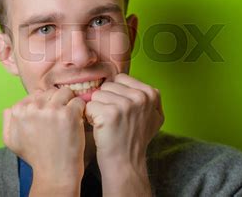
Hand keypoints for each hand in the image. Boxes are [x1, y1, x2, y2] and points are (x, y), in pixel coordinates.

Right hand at [2, 87, 85, 195]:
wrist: (54, 173)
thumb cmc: (35, 157)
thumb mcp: (11, 141)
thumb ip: (8, 121)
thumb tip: (10, 108)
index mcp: (18, 111)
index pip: (35, 94)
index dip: (45, 104)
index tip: (49, 117)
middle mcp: (33, 107)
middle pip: (50, 92)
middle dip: (57, 102)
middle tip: (60, 118)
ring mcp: (51, 110)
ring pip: (65, 92)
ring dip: (69, 103)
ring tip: (69, 118)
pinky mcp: (68, 114)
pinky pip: (78, 101)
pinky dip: (80, 110)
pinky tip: (77, 122)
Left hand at [85, 73, 164, 195]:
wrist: (126, 163)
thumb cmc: (133, 138)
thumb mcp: (151, 115)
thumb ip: (144, 95)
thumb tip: (127, 79)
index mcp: (151, 93)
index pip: (120, 78)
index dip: (115, 95)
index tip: (122, 112)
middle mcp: (141, 97)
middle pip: (108, 86)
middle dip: (106, 101)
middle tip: (114, 120)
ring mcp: (127, 104)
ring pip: (97, 95)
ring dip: (97, 109)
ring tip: (108, 124)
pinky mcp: (111, 113)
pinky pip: (90, 106)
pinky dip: (91, 117)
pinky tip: (101, 128)